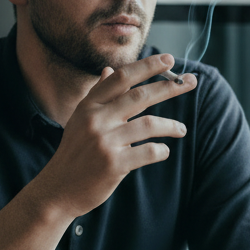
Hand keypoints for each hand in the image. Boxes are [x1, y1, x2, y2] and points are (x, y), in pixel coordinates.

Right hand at [37, 53, 196, 218]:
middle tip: (191, 82)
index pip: (122, 78)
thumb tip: (110, 70)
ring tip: (181, 129)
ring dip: (170, 125)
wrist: (58, 189)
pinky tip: (163, 151)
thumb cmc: (75, 152)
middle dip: (169, 86)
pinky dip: (160, 150)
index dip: (147, 66)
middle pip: (140, 96)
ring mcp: (104, 142)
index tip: (169, 60)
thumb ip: (98, 95)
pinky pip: (147, 152)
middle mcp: (96, 120)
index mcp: (89, 105)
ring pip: (148, 124)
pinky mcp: (113, 165)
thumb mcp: (80, 119)